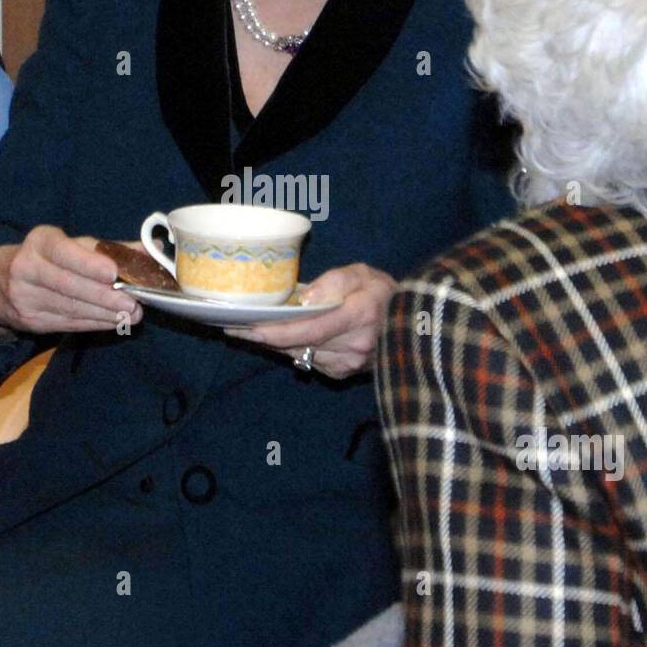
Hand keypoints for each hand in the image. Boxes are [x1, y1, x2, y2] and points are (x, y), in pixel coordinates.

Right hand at [0, 226, 144, 334]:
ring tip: (131, 314)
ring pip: (70, 308)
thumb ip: (110, 248)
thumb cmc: (47, 258)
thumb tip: (153, 248)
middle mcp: (26, 268)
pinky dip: (94, 323)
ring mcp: (25, 297)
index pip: (63, 252)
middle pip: (69, 286)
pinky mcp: (30, 321)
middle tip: (134, 303)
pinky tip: (114, 322)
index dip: (88, 264)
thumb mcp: (72, 245)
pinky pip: (68, 323)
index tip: (113, 274)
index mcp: (40, 241)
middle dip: (105, 297)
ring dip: (105, 314)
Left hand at [222, 263, 397, 379]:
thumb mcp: (363, 274)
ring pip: (300, 354)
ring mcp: (349, 365)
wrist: (415, 324)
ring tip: (247, 330)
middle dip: (264, 337)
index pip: (306, 329)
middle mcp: (353, 347)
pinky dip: (294, 348)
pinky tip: (279, 337)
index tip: (244, 327)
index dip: (273, 331)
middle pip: (297, 344)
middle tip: (232, 326)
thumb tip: (305, 299)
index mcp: (358, 318)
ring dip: (275, 344)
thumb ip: (335, 281)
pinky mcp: (345, 373)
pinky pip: (310, 360)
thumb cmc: (385, 293)